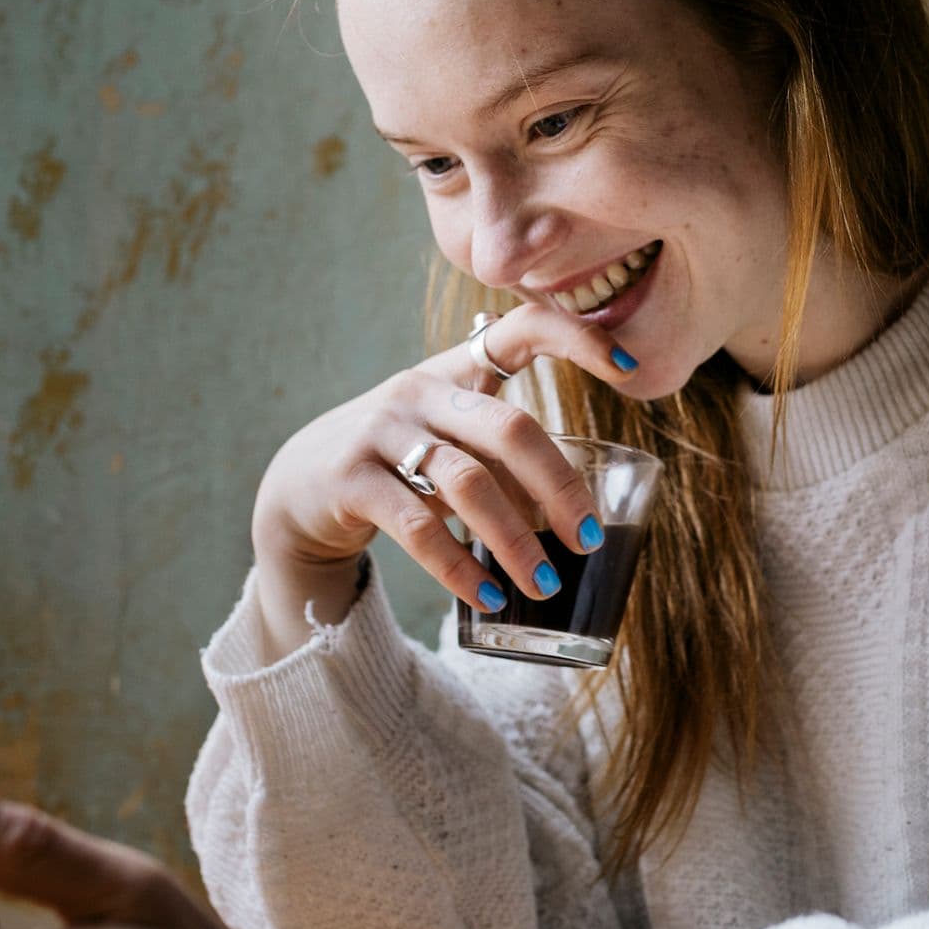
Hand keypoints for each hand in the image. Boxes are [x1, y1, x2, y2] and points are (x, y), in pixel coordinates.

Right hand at [252, 303, 639, 612]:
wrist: (298, 487)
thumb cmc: (399, 463)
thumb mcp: (450, 442)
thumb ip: (505, 458)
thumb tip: (574, 512)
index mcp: (457, 370)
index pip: (522, 330)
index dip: (578, 339)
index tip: (631, 368)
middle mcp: (421, 390)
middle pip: (509, 429)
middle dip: (560, 487)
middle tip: (591, 537)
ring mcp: (381, 430)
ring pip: (468, 483)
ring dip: (516, 541)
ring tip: (547, 584)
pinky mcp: (350, 479)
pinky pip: (418, 526)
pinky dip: (458, 567)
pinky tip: (486, 597)